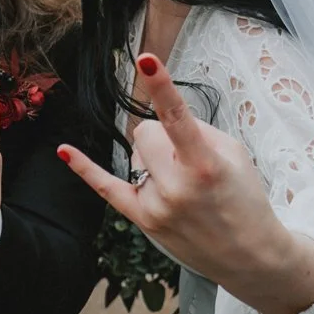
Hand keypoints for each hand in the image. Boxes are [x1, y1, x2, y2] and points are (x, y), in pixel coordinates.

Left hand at [57, 53, 313, 313]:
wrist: (249, 254)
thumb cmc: (243, 198)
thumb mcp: (235, 154)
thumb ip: (197, 129)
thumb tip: (160, 118)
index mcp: (205, 164)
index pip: (178, 116)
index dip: (162, 86)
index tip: (147, 59)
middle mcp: (176, 186)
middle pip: (144, 131)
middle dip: (161, 135)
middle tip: (186, 157)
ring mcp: (156, 206)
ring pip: (136, 154)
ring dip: (154, 160)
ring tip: (184, 186)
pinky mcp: (143, 220)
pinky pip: (107, 189)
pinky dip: (85, 169)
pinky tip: (64, 152)